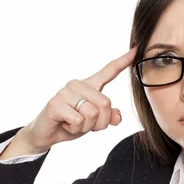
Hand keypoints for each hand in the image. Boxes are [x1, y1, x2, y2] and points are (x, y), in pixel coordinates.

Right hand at [19, 47, 136, 151]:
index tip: (136, 49)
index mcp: (89, 86)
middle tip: (87, 125)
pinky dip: (74, 128)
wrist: (47, 134)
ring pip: (92, 113)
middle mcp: (77, 84)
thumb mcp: (94, 122)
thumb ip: (108, 117)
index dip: (123, 61)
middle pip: (105, 103)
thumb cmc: (71, 123)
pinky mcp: (55, 103)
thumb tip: (117, 117)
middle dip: (100, 122)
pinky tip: (65, 124)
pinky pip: (78, 120)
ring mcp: (65, 92)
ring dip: (86, 126)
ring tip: (73, 123)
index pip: (109, 71)